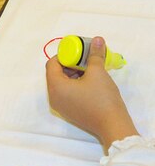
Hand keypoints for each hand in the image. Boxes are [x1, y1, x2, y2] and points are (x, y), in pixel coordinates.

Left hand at [45, 36, 137, 150]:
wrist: (113, 125)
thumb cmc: (102, 98)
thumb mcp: (98, 73)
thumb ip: (94, 55)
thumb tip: (96, 39)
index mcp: (55, 86)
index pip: (51, 64)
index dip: (64, 56)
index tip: (77, 53)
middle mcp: (53, 97)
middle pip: (55, 74)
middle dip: (69, 65)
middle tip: (84, 61)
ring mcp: (60, 106)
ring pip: (61, 84)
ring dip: (73, 75)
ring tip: (89, 71)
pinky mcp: (69, 112)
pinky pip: (66, 94)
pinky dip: (74, 85)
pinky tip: (89, 83)